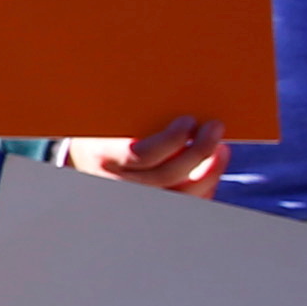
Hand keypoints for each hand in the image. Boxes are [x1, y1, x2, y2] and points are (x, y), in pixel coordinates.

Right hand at [60, 117, 227, 195]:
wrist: (86, 162)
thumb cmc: (103, 132)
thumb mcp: (107, 120)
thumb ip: (132, 112)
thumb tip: (175, 97)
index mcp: (102, 156)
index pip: (141, 155)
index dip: (170, 140)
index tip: (188, 120)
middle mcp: (116, 184)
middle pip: (165, 175)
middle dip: (197, 151)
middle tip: (215, 127)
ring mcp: (134, 201)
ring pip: (179, 196)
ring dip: (208, 172)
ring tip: (220, 149)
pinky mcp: (151, 208)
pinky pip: (184, 206)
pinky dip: (204, 189)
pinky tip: (213, 169)